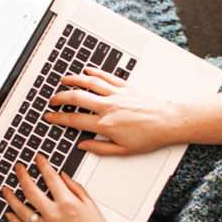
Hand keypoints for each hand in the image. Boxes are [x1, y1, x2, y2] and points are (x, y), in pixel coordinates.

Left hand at [2, 154, 122, 221]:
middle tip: (18, 168)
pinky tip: (9, 213)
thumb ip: (76, 189)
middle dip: (22, 175)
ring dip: (11, 197)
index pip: (51, 177)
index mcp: (68, 203)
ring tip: (6, 189)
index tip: (38, 159)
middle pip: (31, 190)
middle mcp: (54, 215)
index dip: (43, 165)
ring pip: (21, 209)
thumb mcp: (92, 207)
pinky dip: (14, 220)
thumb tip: (64, 177)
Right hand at [45, 67, 181, 155]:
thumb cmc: (152, 136)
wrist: (171, 120)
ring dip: (74, 80)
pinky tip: (87, 70)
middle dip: (60, 97)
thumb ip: (100, 148)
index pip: (75, 119)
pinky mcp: (127, 86)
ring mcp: (117, 94)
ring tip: (64, 80)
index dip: (58, 118)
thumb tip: (84, 146)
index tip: (50, 117)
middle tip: (52, 99)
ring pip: (89, 82)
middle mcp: (109, 107)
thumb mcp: (124, 151)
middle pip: (77, 98)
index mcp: (106, 125)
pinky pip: (106, 76)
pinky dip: (95, 72)